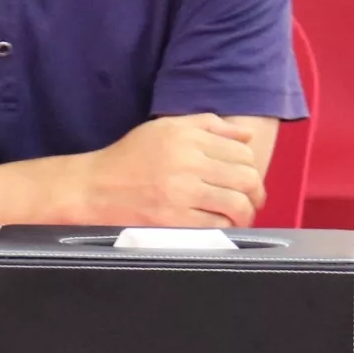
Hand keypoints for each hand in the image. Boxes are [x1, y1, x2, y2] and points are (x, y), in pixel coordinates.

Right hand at [60, 113, 265, 228]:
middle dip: (256, 192)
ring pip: (237, 204)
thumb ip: (207, 125)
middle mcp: (186, 161)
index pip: (242, 153)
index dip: (251, 167)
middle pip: (246, 178)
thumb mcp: (165, 127)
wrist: (97, 186)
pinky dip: (226, 227)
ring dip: (245, 213)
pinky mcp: (176, 220)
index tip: (247, 177)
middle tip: (252, 200)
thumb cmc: (131, 156)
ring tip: (239, 215)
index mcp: (185, 136)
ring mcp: (181, 192)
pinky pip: (218, 226)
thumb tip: (246, 137)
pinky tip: (220, 224)